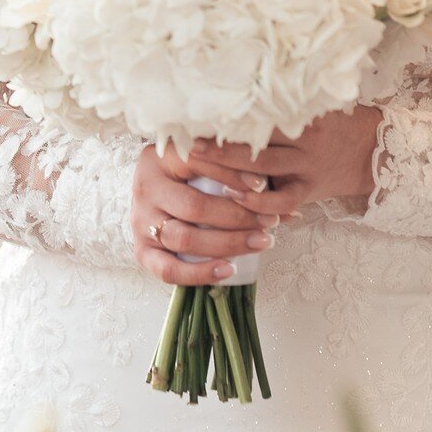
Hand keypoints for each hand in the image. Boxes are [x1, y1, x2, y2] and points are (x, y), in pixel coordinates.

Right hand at [130, 138, 280, 284]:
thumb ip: (239, 176)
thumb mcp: (206, 164)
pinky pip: (168, 269)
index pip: (197, 163)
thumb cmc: (189, 177)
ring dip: (227, 243)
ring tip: (260, 242)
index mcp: (160, 158)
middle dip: (238, 216)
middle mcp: (146, 188)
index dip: (232, 175)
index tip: (263, 184)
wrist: (154, 192)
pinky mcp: (141, 250)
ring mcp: (140, 221)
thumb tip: (291, 210)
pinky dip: (199, 273)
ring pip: (183, 238)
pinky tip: (228, 270)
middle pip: (194, 207)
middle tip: (270, 221)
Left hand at [189, 105, 384, 213]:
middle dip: (218, 139)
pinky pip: (281, 199)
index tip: (196, 108)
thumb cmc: (331, 125)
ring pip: (261, 167)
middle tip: (185, 137)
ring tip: (196, 163)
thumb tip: (234, 83)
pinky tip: (234, 198)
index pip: (257, 111)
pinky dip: (257, 202)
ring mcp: (305, 165)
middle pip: (253, 138)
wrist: (372, 151)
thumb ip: (280, 102)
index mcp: (299, 114)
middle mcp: (302, 139)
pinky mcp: (308, 190)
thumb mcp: (312, 107)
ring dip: (227, 168)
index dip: (226, 111)